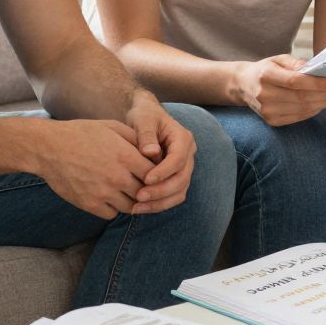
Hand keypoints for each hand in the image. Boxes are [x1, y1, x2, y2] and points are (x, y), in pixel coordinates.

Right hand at [33, 119, 153, 218]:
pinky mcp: (89, 204)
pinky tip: (108, 196)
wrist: (48, 147)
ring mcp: (103, 193)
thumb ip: (136, 140)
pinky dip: (113, 208)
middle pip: (145, 193)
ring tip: (124, 191)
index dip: (155, 174)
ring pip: (130, 206)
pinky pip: (111, 213)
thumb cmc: (81, 134)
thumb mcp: (112, 127)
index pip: (154, 174)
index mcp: (125, 156)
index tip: (149, 171)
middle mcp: (117, 177)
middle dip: (145, 189)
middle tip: (139, 184)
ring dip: (130, 200)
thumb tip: (154, 153)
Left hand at [123, 92, 195, 212]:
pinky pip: (173, 196)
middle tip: (139, 197)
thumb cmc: (144, 116)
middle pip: (181, 179)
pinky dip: (159, 204)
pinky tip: (140, 208)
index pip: (178, 160)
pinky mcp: (176, 178)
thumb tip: (151, 153)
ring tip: (137, 208)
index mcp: (183, 139)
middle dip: (161, 191)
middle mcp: (188, 155)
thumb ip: (146, 135)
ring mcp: (184, 168)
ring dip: (160, 202)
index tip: (145, 179)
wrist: (147, 117)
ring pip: (180, 191)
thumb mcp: (143, 119)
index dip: (163, 172)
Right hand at [235, 55, 325, 125]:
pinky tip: (324, 105)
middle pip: (301, 97)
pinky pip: (298, 117)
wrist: (243, 85)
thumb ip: (296, 63)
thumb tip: (315, 69)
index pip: (294, 81)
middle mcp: (265, 95)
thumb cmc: (266, 70)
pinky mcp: (272, 121)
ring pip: (302, 109)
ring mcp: (267, 111)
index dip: (316, 84)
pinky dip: (314, 111)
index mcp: (266, 75)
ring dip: (324, 104)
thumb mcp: (278, 59)